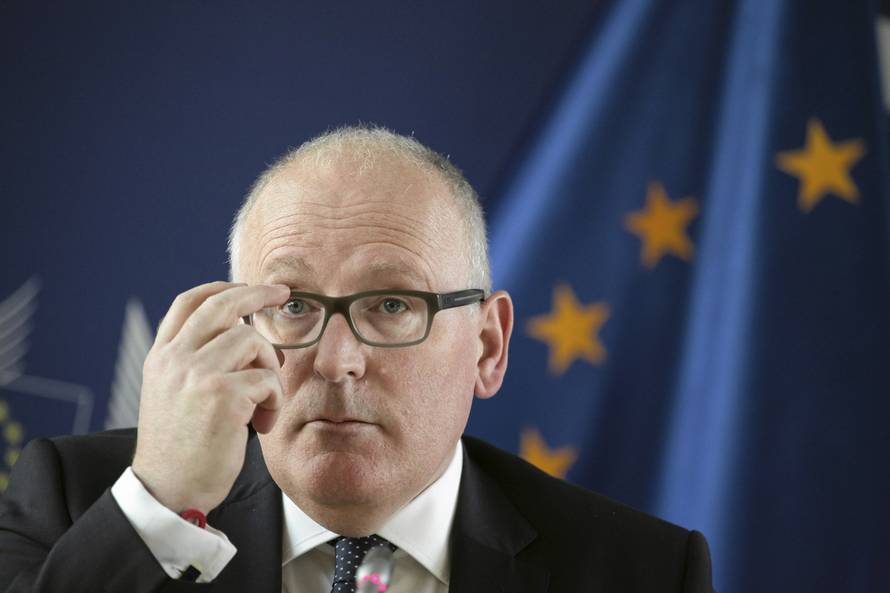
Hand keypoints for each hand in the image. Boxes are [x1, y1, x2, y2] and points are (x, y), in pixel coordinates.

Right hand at [131, 281, 290, 512]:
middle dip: (258, 293)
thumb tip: (240, 330)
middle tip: (282, 294)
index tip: (247, 287)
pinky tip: (262, 423)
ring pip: (252, 341)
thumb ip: (195, 361)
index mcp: (161, 357)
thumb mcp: (174, 394)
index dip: (222, 287)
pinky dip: (274, 399)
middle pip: (223, 304)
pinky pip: (267, 379)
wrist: (168, 491)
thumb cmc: (181, 448)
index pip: (189, 302)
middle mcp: (175, 359)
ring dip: (270, 367)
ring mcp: (197, 374)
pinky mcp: (222, 396)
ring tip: (264, 400)